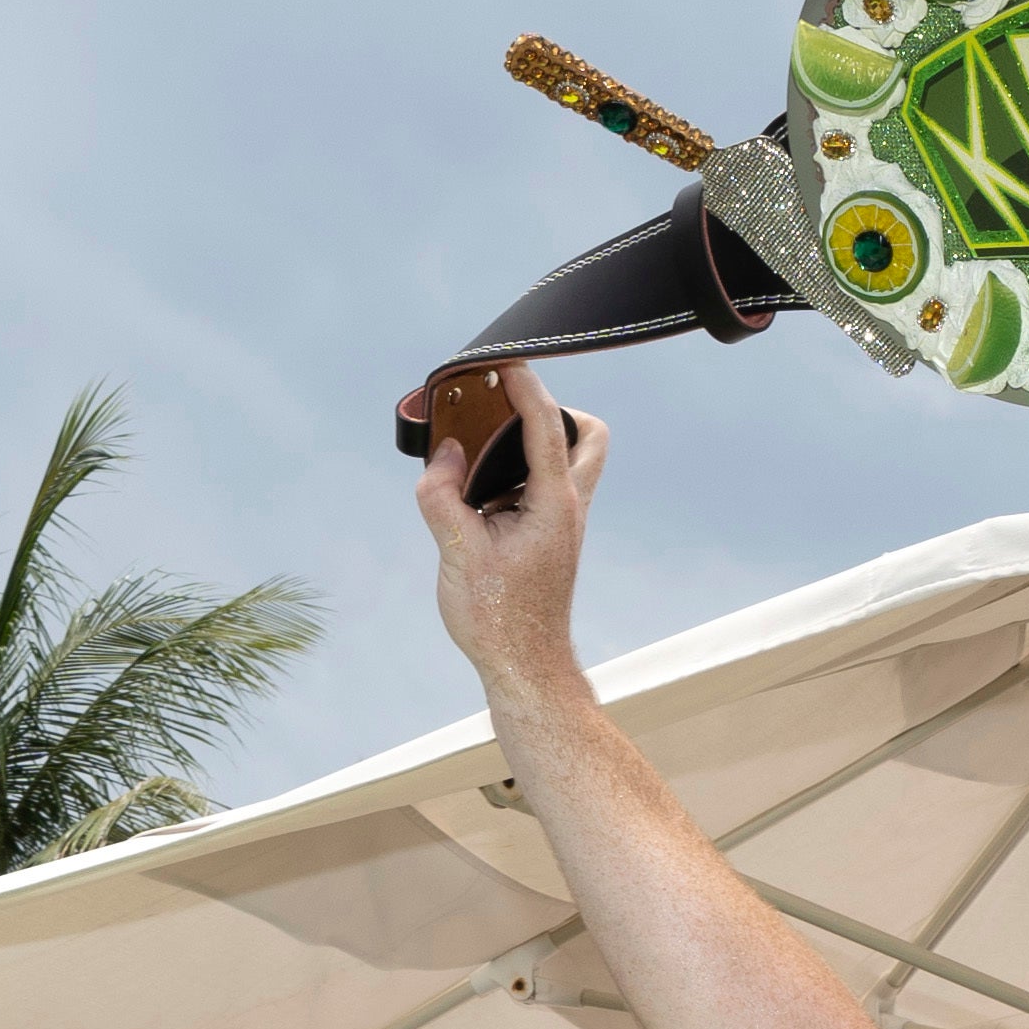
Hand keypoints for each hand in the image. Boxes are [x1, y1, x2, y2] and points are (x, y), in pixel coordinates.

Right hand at [415, 360, 609, 700]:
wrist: (524, 669)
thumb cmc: (499, 620)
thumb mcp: (457, 552)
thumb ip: (442, 495)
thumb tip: (441, 455)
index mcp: (553, 505)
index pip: (547, 425)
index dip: (525, 384)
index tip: (505, 360)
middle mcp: (567, 508)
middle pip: (586, 434)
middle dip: (552, 408)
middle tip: (506, 407)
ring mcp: (562, 524)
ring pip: (567, 460)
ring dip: (532, 440)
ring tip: (482, 444)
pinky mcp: (549, 538)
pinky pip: (541, 486)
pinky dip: (516, 473)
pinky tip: (478, 491)